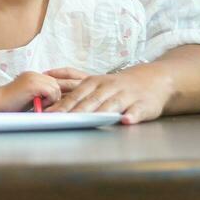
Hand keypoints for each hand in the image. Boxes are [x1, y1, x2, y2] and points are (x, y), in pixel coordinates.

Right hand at [0, 71, 61, 111]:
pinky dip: (48, 100)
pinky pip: (51, 92)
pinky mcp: (33, 84)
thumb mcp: (30, 95)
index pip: (52, 81)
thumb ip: (40, 93)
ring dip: (51, 99)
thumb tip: (56, 98)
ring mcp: (33, 78)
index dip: (52, 93)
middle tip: (44, 104)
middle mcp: (33, 74)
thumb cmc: (11, 103)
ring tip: (40, 104)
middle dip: (54, 96)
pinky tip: (38, 104)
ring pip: (55, 87)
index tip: (46, 102)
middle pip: (55, 83)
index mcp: (32, 75)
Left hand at [45, 65, 170, 123]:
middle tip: (63, 120)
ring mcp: (126, 95)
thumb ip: (72, 82)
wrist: (152, 80)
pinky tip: (126, 120)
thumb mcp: (94, 80)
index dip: (62, 105)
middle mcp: (109, 87)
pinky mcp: (143, 105)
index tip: (49, 114)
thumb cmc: (116, 84)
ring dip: (100, 112)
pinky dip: (131, 115)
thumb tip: (46, 78)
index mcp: (94, 83)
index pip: (75, 95)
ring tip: (89, 121)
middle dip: (76, 111)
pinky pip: (137, 111)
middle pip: (91, 100)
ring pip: (112, 104)